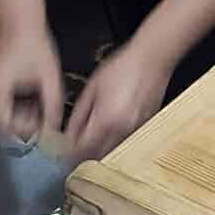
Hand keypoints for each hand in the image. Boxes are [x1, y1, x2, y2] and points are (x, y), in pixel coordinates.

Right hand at [0, 24, 63, 141]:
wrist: (20, 23)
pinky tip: (25, 96)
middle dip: (20, 123)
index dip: (22, 130)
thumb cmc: (35, 47)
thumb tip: (53, 128)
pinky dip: (9, 105)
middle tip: (39, 116)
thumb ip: (52, 106)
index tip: (39, 127)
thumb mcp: (50, 79)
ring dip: (15, 114)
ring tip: (35, 103)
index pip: (4, 124)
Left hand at [65, 41, 171, 161]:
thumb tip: (69, 132)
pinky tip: (110, 128)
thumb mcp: (92, 87)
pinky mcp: (145, 126)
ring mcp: (136, 129)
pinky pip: (126, 140)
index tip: (63, 151)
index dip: (70, 152)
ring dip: (100, 148)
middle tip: (73, 148)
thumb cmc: (124, 67)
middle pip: (98, 155)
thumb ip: (79, 113)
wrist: (152, 60)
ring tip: (91, 137)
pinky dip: (115, 140)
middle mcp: (122, 129)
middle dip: (84, 154)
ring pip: (113, 150)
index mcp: (106, 120)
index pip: (83, 149)